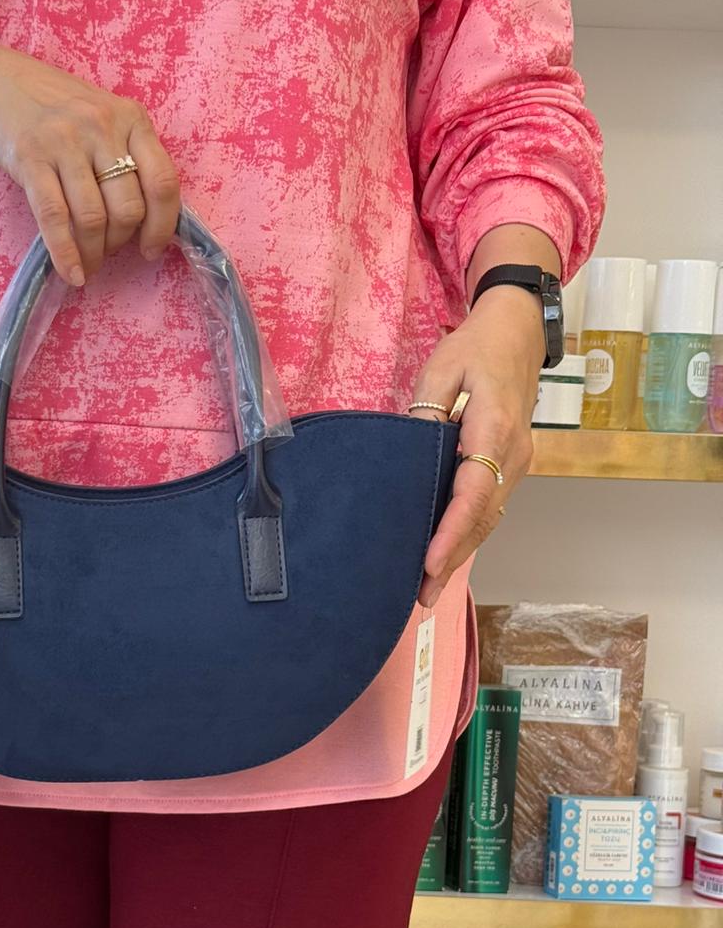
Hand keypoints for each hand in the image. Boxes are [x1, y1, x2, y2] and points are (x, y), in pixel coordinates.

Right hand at [0, 42, 180, 286]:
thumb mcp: (104, 118)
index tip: (151, 249)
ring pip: (93, 218)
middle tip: (106, 250)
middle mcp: (102, 127)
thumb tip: (145, 221)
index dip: (161, 226)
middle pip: (128, 208)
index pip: (162, 182)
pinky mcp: (31, 158)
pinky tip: (70, 274)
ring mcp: (66, 141)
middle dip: (119, 242)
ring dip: (93, 254)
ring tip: (87, 265)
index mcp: (131, 118)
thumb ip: (128, 155)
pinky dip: (65, 254)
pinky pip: (55, 218)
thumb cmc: (56, 108)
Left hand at [412, 285, 543, 608]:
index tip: (430, 563)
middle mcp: (513, 456)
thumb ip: (425, 412)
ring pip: (488, 517)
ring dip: (461, 552)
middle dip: (453, 559)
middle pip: (482, 517)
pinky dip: (467, 533)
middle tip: (421, 596)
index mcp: (495, 430)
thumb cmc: (475, 348)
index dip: (451, 532)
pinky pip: (489, 506)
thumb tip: (409, 457)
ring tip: (428, 587)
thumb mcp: (441, 369)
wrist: (518, 332)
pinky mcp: (511, 465)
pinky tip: (445, 555)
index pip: (473, 494)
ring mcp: (517, 463)